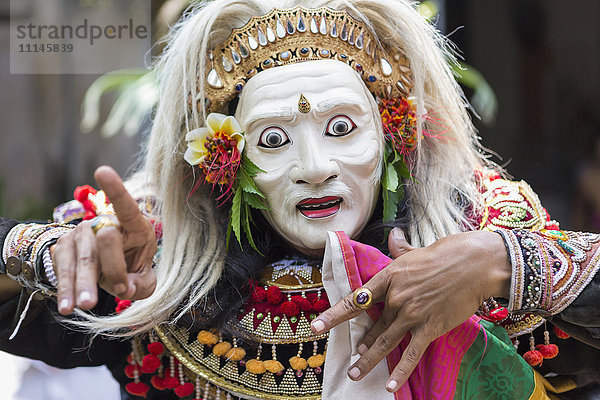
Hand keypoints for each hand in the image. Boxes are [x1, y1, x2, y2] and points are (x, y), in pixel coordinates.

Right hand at [52, 166, 156, 314]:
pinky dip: (66, 289)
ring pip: (83, 258)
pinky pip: (64, 269)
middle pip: (107, 241)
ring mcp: (82, 234)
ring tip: (84, 305)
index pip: (127, 206)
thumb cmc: (131, 268)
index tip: (101, 170)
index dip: (116, 189)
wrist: (105, 269)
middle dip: (112, 267)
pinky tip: (67, 305)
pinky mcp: (64, 248)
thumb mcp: (144, 278)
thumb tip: (128, 288)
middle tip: (118, 289)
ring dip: (83, 283)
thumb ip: (143, 285)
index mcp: (135, 226)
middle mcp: (106, 224)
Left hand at [311, 228, 510, 391]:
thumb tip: (394, 234)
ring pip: (385, 342)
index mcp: (389, 277)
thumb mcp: (416, 251)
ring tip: (355, 374)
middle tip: (350, 360)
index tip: (317, 326)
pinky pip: (411, 353)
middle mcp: (396, 298)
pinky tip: (389, 385)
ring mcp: (412, 314)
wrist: (475, 264)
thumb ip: (400, 248)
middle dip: (360, 344)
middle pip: (372, 325)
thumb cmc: (447, 254)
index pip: (356, 299)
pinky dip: (400, 371)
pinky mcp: (429, 327)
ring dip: (369, 360)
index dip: (334, 315)